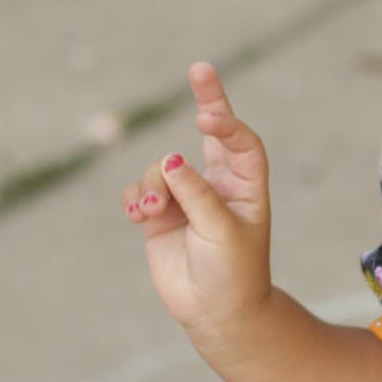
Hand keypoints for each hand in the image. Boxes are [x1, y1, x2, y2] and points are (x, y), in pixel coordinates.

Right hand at [122, 60, 271, 345]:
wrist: (216, 313)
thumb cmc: (233, 273)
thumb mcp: (221, 233)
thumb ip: (196, 195)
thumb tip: (170, 158)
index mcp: (246, 186)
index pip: (240, 143)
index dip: (225, 125)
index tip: (207, 117)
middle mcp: (217, 185)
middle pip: (212, 132)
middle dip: (206, 100)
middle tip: (201, 68)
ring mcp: (186, 197)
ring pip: (160, 168)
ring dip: (153, 185)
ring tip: (154, 212)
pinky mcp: (159, 214)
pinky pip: (139, 190)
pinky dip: (135, 198)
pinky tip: (139, 215)